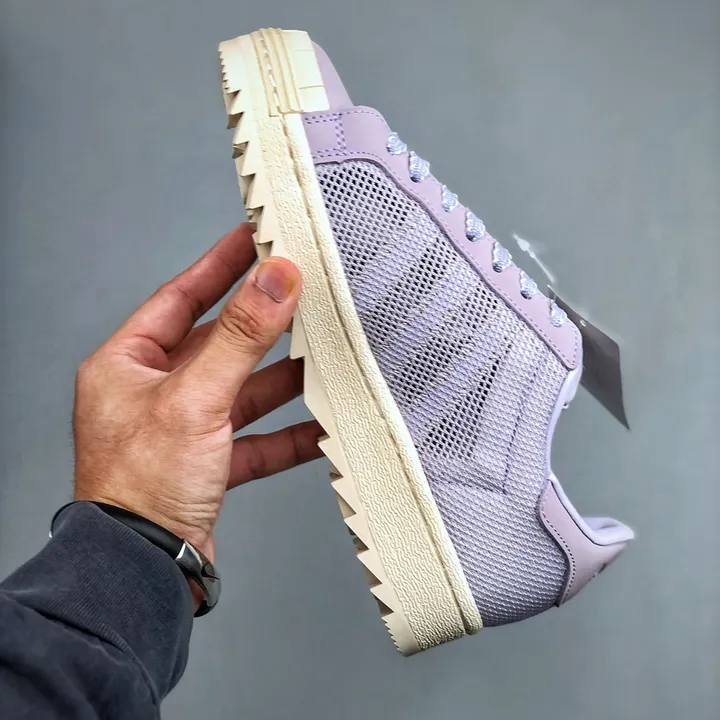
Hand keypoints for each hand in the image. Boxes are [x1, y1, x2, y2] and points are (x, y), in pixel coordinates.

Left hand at [73, 224, 322, 561]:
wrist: (142, 571)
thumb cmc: (140, 487)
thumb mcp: (195, 398)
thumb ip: (242, 337)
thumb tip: (276, 279)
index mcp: (128, 365)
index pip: (181, 297)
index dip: (220, 266)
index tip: (254, 237)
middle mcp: (154, 393)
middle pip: (220, 344)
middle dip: (264, 326)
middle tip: (303, 294)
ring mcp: (183, 430)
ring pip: (243, 392)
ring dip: (283, 380)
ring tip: (325, 356)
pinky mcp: (208, 464)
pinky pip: (256, 439)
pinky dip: (287, 434)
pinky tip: (321, 428)